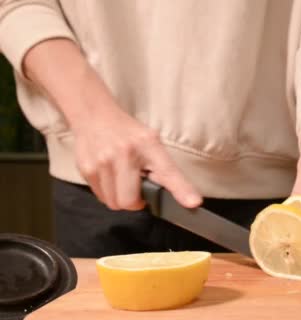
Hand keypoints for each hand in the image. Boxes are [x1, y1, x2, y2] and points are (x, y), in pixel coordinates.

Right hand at [72, 108, 201, 210]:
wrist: (94, 115)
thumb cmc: (128, 134)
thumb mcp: (152, 142)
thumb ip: (163, 169)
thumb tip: (183, 198)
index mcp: (149, 145)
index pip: (168, 172)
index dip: (181, 190)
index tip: (193, 203)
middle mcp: (125, 153)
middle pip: (129, 201)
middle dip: (135, 203)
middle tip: (137, 190)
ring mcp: (103, 162)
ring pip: (114, 203)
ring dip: (120, 198)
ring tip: (122, 180)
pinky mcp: (86, 169)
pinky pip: (100, 197)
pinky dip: (108, 193)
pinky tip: (110, 177)